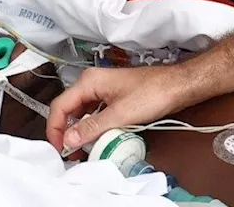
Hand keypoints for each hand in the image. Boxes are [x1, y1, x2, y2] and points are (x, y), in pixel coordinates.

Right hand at [46, 63, 198, 151]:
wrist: (177, 86)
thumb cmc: (153, 93)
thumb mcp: (120, 114)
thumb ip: (92, 127)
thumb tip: (69, 139)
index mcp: (90, 81)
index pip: (60, 106)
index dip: (55, 129)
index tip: (59, 148)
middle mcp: (93, 82)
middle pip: (69, 108)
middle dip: (66, 131)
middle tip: (69, 152)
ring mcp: (104, 89)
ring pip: (82, 112)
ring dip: (80, 130)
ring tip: (82, 149)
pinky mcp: (114, 96)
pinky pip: (95, 112)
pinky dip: (93, 126)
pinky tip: (98, 138)